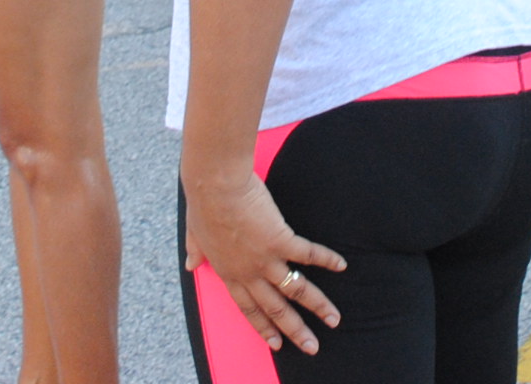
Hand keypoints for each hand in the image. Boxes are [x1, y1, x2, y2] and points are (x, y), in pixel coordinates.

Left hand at [182, 167, 348, 356]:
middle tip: (311, 346)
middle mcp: (248, 272)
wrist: (215, 185)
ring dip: (317, 306)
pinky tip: (341, 265)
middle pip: (276, 308)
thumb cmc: (203, 203)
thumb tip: (189, 263)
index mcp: (228, 272)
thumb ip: (196, 250)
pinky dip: (326, 259)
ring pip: (296, 289)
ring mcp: (265, 258)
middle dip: (295, 330)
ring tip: (334, 319)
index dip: (263, 326)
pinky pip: (307, 254)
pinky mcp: (280, 239)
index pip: (248, 308)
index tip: (275, 343)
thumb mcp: (194, 233)